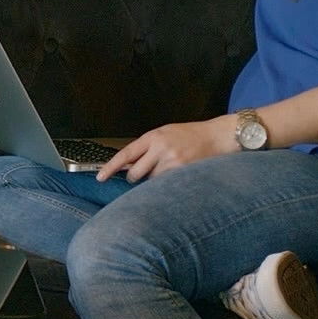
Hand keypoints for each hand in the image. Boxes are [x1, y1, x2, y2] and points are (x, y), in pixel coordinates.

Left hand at [96, 115, 237, 181]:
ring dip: (155, 180)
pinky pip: (166, 185)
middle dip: (136, 177)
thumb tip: (128, 164)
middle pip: (136, 173)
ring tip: (170, 167)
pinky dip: (168, 183)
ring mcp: (173, 162)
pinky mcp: (183, 173)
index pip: (126, 154)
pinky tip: (177, 173)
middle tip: (145, 172)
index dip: (110, 167)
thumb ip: (147, 147)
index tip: (100, 177)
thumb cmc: (190, 135)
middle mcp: (161, 148)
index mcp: (153, 136)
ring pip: (151, 181)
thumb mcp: (165, 133)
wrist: (217, 136)